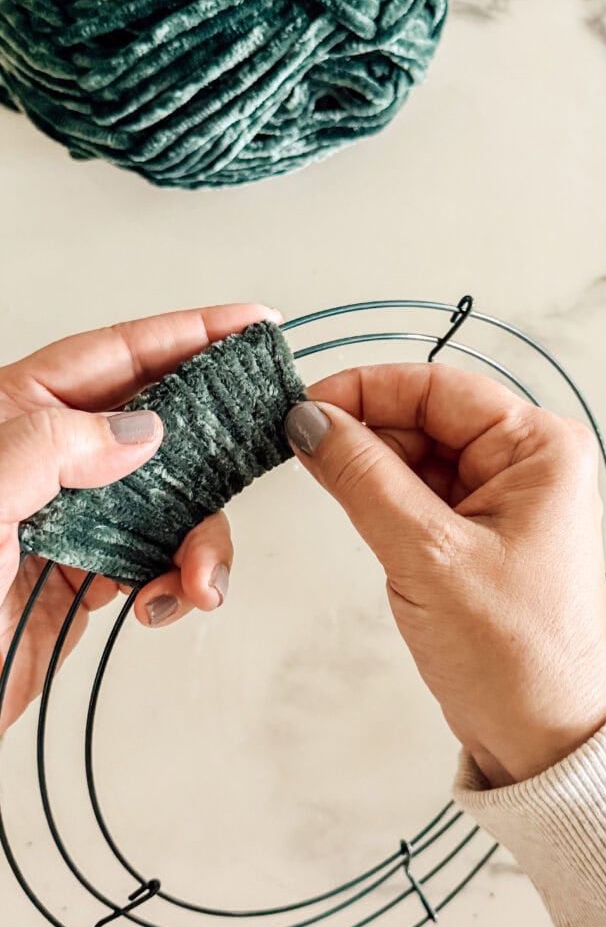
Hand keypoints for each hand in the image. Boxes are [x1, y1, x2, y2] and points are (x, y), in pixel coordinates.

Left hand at [0, 303, 280, 732]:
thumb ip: (53, 447)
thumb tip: (143, 429)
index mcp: (18, 412)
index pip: (117, 353)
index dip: (188, 332)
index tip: (249, 324)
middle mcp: (55, 458)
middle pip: (160, 424)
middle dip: (215, 442)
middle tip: (261, 439)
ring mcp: (79, 515)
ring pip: (173, 500)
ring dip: (201, 538)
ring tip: (198, 577)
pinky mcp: (92, 573)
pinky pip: (160, 559)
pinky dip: (178, 581)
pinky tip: (160, 602)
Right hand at [285, 363, 605, 785]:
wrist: (546, 738)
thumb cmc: (515, 653)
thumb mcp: (427, 554)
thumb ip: (363, 478)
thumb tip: (310, 420)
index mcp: (539, 449)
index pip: (439, 388)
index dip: (366, 389)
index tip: (305, 405)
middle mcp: (527, 463)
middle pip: (426, 417)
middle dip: (364, 430)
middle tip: (299, 445)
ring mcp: (502, 498)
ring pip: (418, 456)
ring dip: (369, 465)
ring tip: (323, 480)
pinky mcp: (479, 533)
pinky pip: (420, 493)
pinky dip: (382, 497)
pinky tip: (356, 508)